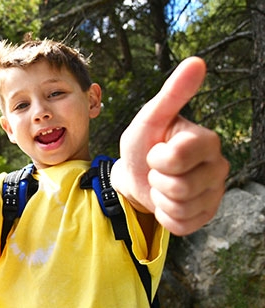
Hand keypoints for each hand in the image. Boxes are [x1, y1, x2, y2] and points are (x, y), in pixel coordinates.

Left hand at [112, 57, 228, 235]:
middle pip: (180, 187)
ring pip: (181, 207)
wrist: (135, 175)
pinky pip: (181, 225)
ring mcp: (215, 193)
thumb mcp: (150, 118)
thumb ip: (172, 93)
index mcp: (207, 141)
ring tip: (160, 184)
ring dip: (160, 198)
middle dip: (157, 180)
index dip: (157, 158)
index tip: (156, 151)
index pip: (178, 158)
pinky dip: (165, 216)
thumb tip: (197, 61)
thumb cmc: (142, 143)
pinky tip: (165, 202)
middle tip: (156, 170)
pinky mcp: (206, 215)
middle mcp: (219, 166)